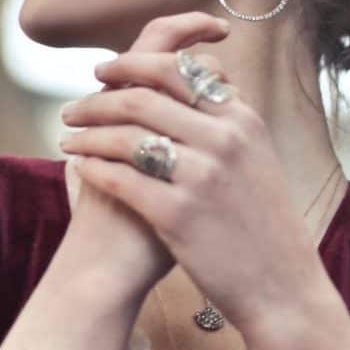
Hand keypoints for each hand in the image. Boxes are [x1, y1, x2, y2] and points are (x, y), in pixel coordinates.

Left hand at [57, 11, 329, 335]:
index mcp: (242, 119)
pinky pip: (121, 179)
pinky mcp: (178, 213)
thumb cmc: (262, 224)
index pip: (177, 69)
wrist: (281, 285)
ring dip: (87, 135)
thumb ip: (224, 121)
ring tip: (68, 141)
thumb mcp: (257, 158)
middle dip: (96, 99)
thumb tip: (194, 82)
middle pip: (142, 97)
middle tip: (71, 109)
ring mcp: (201, 176)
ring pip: (126, 136)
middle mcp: (223, 139)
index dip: (130, 64)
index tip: (102, 70)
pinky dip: (94, 170)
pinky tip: (81, 170)